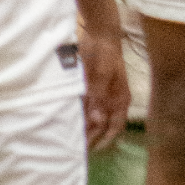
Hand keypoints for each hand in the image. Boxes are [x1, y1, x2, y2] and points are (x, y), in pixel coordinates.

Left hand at [77, 18, 128, 152]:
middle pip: (101, 125)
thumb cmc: (105, 53)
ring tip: (67, 139)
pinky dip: (75, 115)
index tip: (93, 151)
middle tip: (74, 149)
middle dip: (90, 137)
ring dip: (81, 128)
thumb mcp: (102, 74)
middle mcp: (110, 101)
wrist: (99, 33)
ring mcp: (99, 96)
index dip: (106, 140)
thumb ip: (98, 97)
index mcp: (120, 99)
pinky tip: (64, 121)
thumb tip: (96, 121)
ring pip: (90, 118)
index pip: (116, 126)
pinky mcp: (88, 90)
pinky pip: (82, 107)